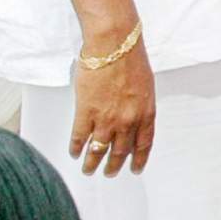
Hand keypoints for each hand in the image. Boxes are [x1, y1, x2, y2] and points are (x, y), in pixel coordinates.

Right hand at [70, 29, 156, 175]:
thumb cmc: (130, 59)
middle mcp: (128, 120)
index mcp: (146, 112)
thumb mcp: (145, 86)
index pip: (144, 143)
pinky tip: (74, 153)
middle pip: (121, 151)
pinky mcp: (86, 112)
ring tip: (89, 170)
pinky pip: (80, 137)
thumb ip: (140, 106)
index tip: (135, 168)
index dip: (139, 159)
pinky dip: (76, 148)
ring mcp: (106, 118)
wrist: (114, 46)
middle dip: (115, 166)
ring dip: (93, 163)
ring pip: (99, 150)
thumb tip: (133, 119)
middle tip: (110, 173)